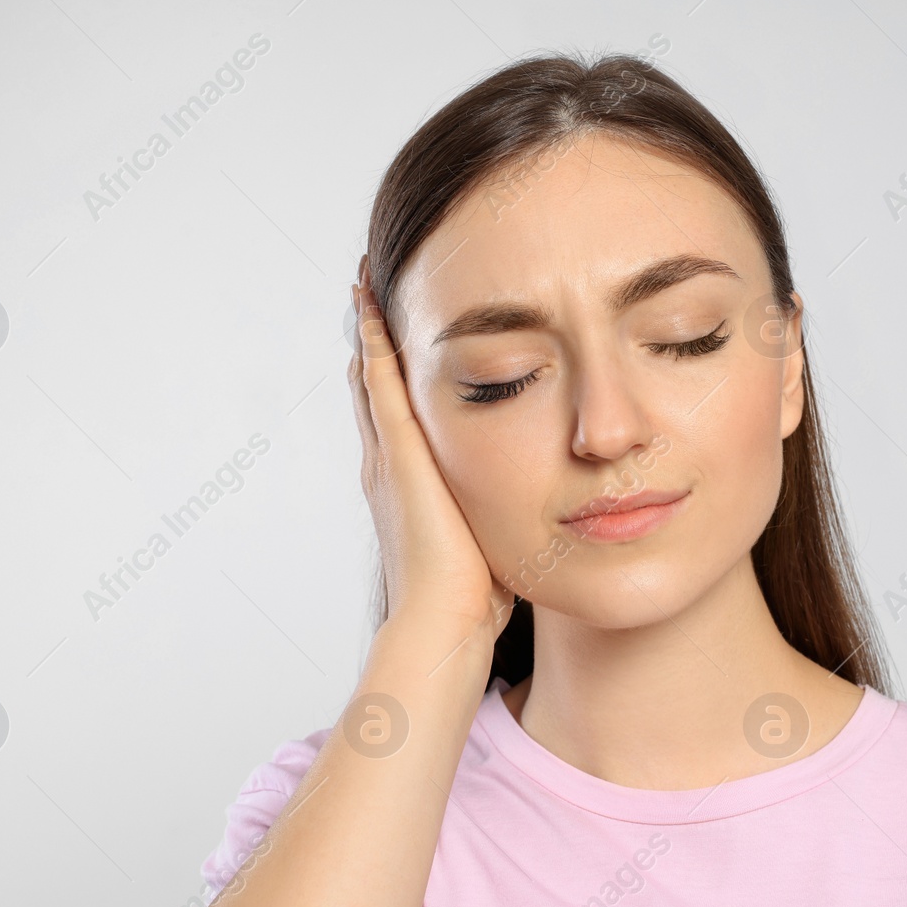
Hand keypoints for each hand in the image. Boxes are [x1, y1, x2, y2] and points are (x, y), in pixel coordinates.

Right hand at [348, 261, 516, 643]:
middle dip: (374, 344)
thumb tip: (543, 510)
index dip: (392, 380)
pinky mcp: (400, 454)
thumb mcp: (491, 538)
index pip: (396, 420)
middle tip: (367, 296)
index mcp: (408, 487)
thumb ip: (505, 515)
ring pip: (372, 378)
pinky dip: (374, 343)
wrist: (445, 620)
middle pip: (374, 390)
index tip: (396, 342)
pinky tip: (370, 305)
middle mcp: (389, 466)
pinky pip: (380, 384)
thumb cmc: (473, 598)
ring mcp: (391, 457)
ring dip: (369, 331)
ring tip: (363, 285)